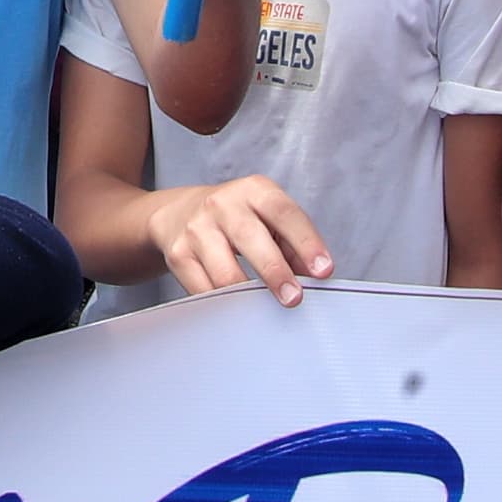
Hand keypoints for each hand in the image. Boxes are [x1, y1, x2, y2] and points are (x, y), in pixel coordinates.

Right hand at [149, 178, 332, 303]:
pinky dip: (224, 305)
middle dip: (275, 272)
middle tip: (294, 298)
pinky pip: (204, 289)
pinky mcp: (179, 255)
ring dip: (247, 296)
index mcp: (254, 191)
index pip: (284, 212)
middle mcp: (223, 205)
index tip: (324, 270)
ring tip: (264, 311)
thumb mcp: (266, 217)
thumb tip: (314, 276)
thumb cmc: (236, 218)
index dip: (306, 242)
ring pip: (224, 271)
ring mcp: (197, 229)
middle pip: (250, 238)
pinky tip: (238, 311)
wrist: (178, 213)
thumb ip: (292, 243)